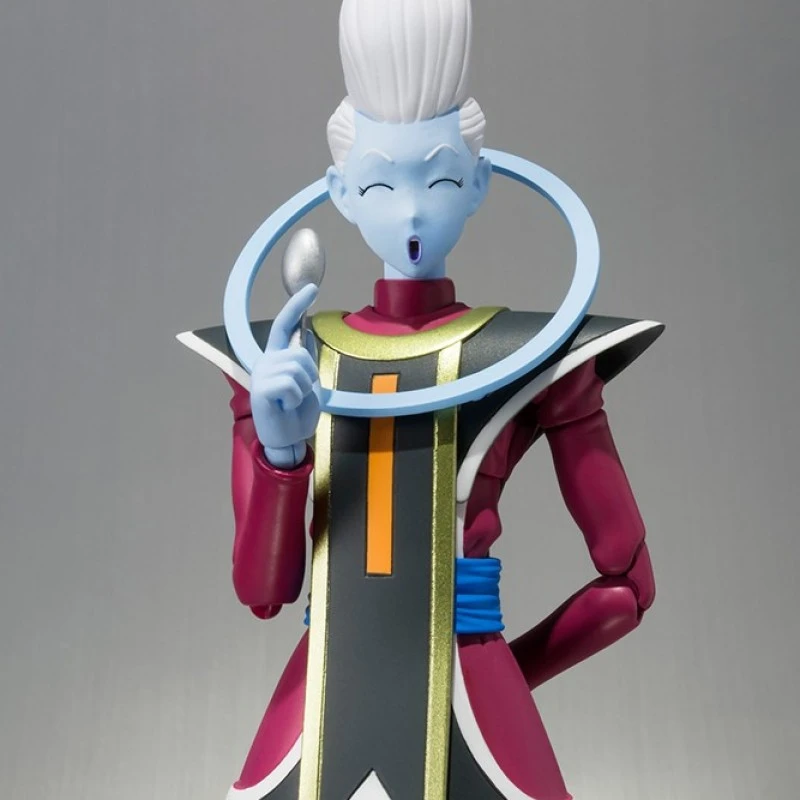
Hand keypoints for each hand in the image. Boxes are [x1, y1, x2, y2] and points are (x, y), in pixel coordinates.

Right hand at [250, 284, 320, 467]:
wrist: (287, 440)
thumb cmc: (296, 414)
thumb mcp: (308, 384)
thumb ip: (305, 361)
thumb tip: (306, 334)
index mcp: (276, 358)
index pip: (284, 325)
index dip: (296, 305)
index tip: (311, 288)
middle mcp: (266, 361)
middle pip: (299, 353)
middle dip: (309, 375)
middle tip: (301, 394)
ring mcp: (262, 374)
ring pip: (298, 369)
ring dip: (304, 389)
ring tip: (292, 401)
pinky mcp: (261, 389)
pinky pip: (291, 384)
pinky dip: (296, 399)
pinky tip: (286, 407)